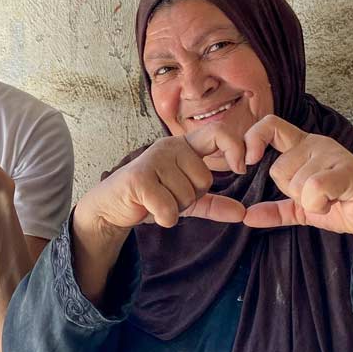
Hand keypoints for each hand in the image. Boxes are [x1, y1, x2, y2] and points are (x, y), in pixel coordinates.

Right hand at [77, 123, 248, 230]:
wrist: (110, 206)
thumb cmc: (147, 198)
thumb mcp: (184, 200)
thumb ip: (214, 203)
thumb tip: (242, 213)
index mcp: (182, 146)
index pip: (219, 133)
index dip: (236, 148)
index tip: (241, 168)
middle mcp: (168, 146)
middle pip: (204, 180)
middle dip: (190, 198)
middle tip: (167, 196)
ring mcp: (152, 160)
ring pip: (186, 196)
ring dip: (174, 209)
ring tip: (155, 201)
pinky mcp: (139, 179)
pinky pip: (169, 208)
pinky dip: (163, 218)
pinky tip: (149, 211)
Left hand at [243, 115, 352, 260]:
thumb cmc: (344, 206)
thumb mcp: (302, 209)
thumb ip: (275, 210)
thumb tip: (247, 216)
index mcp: (302, 146)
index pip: (269, 126)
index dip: (252, 140)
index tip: (247, 164)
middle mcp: (316, 144)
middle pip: (277, 169)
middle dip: (291, 192)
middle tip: (317, 195)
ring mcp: (333, 155)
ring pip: (294, 182)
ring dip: (309, 201)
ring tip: (330, 198)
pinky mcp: (346, 171)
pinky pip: (313, 187)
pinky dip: (318, 204)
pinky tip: (334, 202)